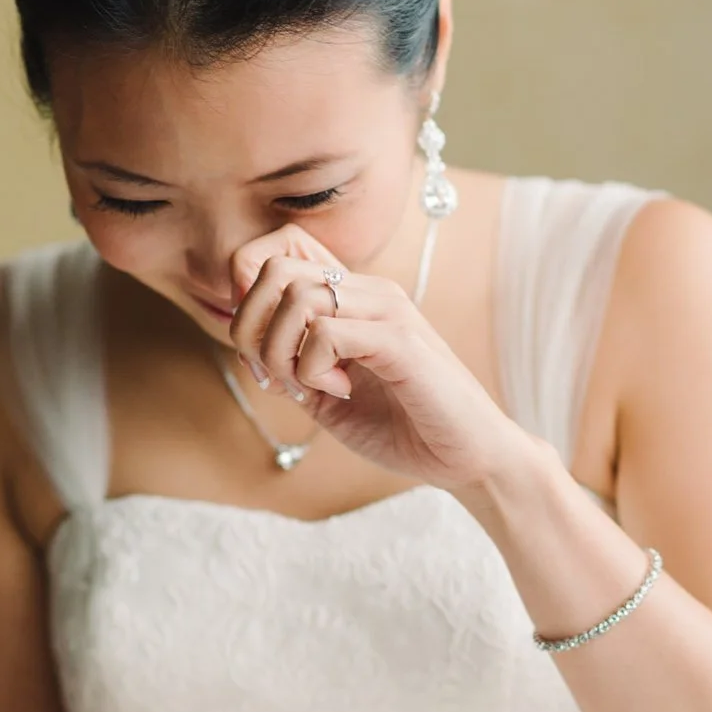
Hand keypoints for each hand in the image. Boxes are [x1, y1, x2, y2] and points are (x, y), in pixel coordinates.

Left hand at [226, 224, 525, 490]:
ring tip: (312, 386)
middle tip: (277, 376)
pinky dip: (313, 371)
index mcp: (350, 297)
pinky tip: (342, 391)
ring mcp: (387, 310)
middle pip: (274, 269)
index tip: (261, 358)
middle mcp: (369, 290)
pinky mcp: (400, 340)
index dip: (246, 302)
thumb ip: (287, 364)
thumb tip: (246, 347)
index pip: (276, 255)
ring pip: (296, 296)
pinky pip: (325, 333)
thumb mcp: (324, 394)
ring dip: (283, 352)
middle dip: (252, 330)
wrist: (465, 456)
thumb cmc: (399, 424)